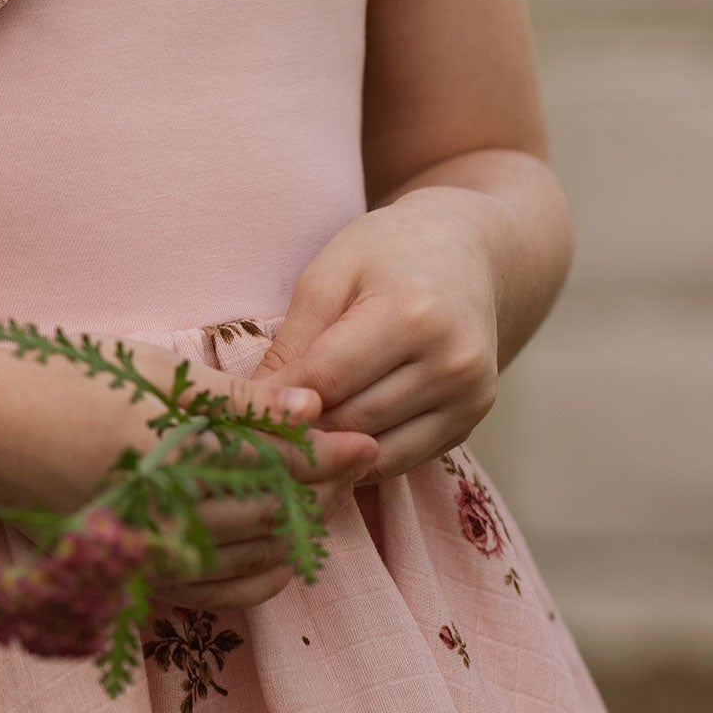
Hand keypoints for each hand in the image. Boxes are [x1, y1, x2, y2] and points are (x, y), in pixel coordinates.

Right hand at [144, 362, 375, 613]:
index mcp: (172, 455)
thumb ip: (232, 396)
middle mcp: (165, 513)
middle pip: (270, 512)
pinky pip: (214, 593)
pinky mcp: (136, 575)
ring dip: (298, 530)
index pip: (272, 462)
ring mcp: (151, 551)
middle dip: (323, 490)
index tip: (364, 442)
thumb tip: (310, 407)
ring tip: (329, 498)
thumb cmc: (68, 383)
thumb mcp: (147, 369)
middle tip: (356, 466)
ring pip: (250, 554)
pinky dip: (257, 578)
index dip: (326, 454)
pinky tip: (283, 557)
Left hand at [255, 193, 501, 483]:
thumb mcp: (328, 275)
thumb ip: (292, 343)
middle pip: (352, 422)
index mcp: (412, 314)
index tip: (241, 405)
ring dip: (330, 452)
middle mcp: (452, 362)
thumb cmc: (387, 253)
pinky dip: (363, 458)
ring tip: (293, 435)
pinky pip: (403, 460)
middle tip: (259, 428)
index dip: (277, 399)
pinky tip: (336, 438)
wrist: (466, 252)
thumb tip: (250, 405)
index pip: (327, 381)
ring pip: (376, 454)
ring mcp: (470, 397)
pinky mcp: (472, 420)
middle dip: (300, 429)